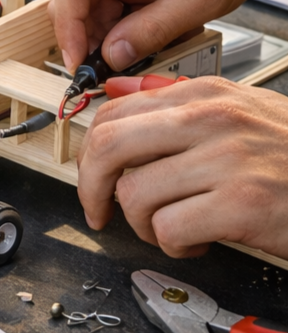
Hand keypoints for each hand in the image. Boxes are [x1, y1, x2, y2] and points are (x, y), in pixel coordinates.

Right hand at [50, 0, 287, 71]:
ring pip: (87, 6)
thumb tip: (113, 56)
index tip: (76, 59)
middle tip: (104, 70)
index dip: (68, 22)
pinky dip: (118, 30)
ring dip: (104, 36)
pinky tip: (144, 38)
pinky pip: (106, 7)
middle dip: (84, 35)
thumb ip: (156, 28)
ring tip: (139, 52)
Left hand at [77, 78, 287, 259]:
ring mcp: (229, 161)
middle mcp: (213, 120)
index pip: (115, 113)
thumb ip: (175, 98)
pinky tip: (199, 241)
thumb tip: (116, 87)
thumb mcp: (241, 111)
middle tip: (100, 212)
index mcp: (205, 95)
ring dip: (144, 225)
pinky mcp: (243, 205)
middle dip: (91, 187)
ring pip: (136, 195)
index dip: (89, 152)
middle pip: (111, 147)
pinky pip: (170, 228)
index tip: (92, 177)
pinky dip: (175, 245)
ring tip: (172, 227)